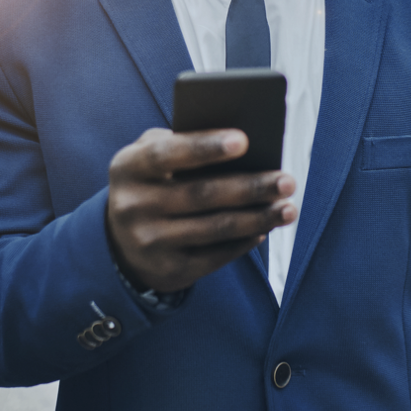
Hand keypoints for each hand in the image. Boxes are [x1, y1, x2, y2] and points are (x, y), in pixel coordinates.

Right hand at [106, 128, 296, 292]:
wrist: (122, 240)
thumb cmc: (153, 181)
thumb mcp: (152, 156)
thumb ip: (183, 142)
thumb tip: (243, 143)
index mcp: (130, 167)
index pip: (168, 154)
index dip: (206, 147)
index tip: (244, 140)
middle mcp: (134, 206)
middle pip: (202, 194)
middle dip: (251, 187)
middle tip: (287, 181)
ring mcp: (150, 242)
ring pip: (215, 228)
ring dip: (259, 218)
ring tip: (289, 208)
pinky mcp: (169, 270)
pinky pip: (217, 255)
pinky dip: (245, 241)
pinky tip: (265, 228)